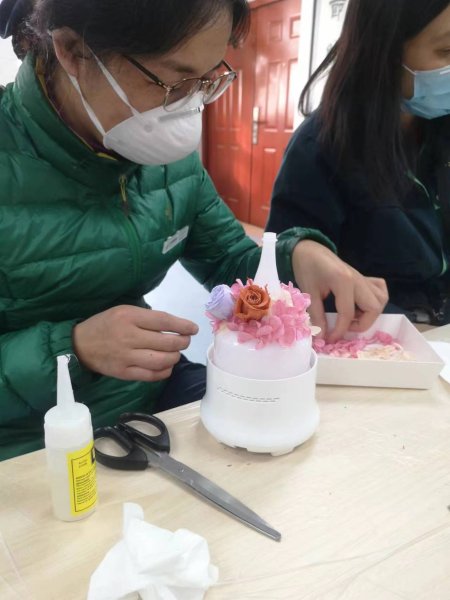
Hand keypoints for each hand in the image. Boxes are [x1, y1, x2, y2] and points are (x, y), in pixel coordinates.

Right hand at [73, 305, 197, 381]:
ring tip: (175, 353)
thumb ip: (146, 318)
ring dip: (175, 357)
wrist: (80, 344)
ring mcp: (126, 357)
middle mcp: (128, 337)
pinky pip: (151, 375)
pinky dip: (164, 371)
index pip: (163, 321)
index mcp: (129, 317)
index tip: (193, 328)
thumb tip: (174, 326)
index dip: (182, 325)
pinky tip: (166, 366)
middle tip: (185, 340)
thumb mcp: (123, 311)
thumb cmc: (105, 324)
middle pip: (166, 342)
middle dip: (182, 342)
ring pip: (161, 360)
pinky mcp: (124, 373)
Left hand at [292, 240, 387, 341]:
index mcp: (343, 281)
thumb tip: (322, 337)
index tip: (330, 339)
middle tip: (344, 327)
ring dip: (370, 314)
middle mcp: (358, 279)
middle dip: (361, 324)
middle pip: (373, 308)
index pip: (348, 313)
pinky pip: (379, 290)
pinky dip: (375, 300)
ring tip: (352, 317)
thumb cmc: (307, 268)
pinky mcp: (363, 278)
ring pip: (381, 299)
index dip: (340, 330)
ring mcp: (363, 278)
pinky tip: (359, 305)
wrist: (309, 250)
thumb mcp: (309, 292)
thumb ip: (316, 315)